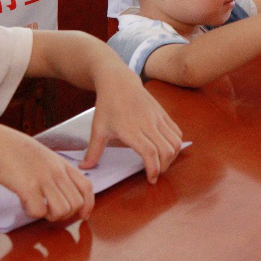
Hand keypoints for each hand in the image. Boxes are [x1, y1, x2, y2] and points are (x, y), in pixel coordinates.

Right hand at [0, 126, 94, 221]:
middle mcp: (57, 172)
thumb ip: (58, 172)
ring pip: (62, 211)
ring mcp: (44, 179)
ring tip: (38, 206)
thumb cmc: (19, 153)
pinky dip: (32, 213)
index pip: (86, 186)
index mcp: (62, 164)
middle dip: (65, 214)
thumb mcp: (46, 158)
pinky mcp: (29, 187)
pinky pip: (39, 212)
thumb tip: (66, 193)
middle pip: (76, 203)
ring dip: (50, 215)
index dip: (88, 204)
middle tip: (49, 209)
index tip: (83, 215)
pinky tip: (25, 203)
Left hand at [81, 65, 182, 183]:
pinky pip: (176, 132)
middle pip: (167, 150)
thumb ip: (93, 151)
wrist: (118, 81)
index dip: (154, 169)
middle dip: (164, 167)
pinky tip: (165, 148)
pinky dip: (175, 144)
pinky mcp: (163, 113)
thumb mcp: (98, 129)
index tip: (151, 179)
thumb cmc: (107, 105)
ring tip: (162, 162)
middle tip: (155, 173)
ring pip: (175, 142)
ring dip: (172, 156)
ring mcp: (157, 117)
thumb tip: (84, 168)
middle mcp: (147, 124)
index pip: (150, 153)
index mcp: (131, 129)